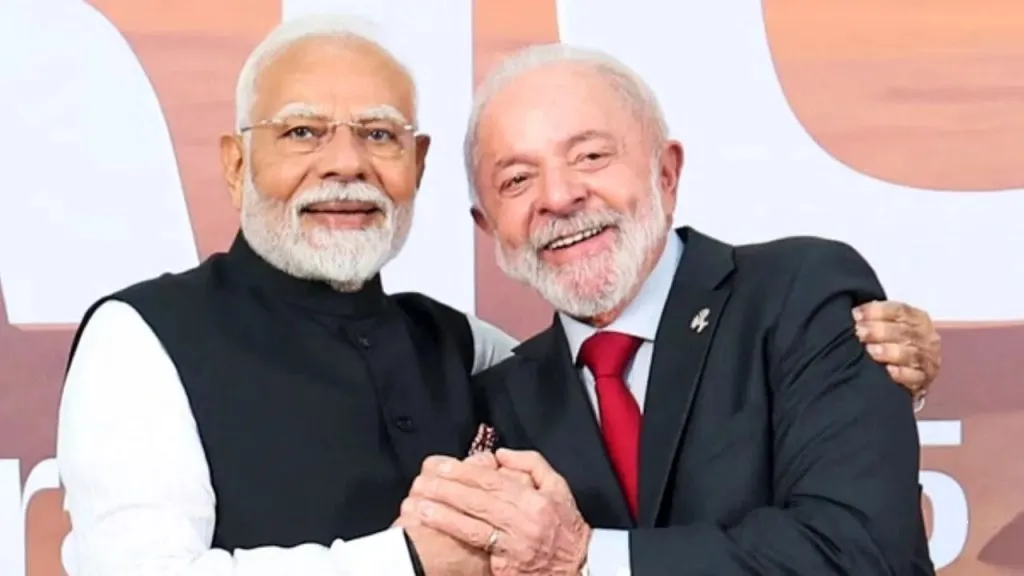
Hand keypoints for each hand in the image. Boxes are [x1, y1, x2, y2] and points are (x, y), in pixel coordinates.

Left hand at [406, 450, 589, 574]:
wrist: (579, 567)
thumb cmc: (566, 526)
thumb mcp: (559, 488)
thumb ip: (532, 464)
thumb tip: (500, 454)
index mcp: (535, 499)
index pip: (492, 482)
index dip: (463, 473)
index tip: (441, 466)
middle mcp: (523, 522)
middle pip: (477, 502)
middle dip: (446, 491)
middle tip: (422, 482)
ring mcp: (514, 547)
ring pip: (472, 528)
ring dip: (443, 516)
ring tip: (420, 507)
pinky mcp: (506, 568)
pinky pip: (477, 550)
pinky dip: (456, 540)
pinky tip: (436, 534)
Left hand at [853, 300, 940, 400]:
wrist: (910, 371)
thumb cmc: (894, 343)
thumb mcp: (889, 325)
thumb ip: (875, 318)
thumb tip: (854, 314)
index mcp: (918, 319)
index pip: (900, 311)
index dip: (877, 311)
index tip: (856, 315)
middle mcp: (926, 338)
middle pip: (904, 331)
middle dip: (879, 331)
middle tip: (860, 332)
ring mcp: (927, 360)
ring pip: (911, 354)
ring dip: (889, 351)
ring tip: (871, 350)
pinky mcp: (923, 380)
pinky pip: (914, 377)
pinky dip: (901, 373)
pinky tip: (888, 370)